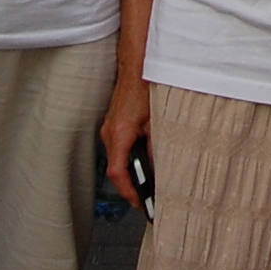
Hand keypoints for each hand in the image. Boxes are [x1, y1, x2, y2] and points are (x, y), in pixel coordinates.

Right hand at [99, 71, 151, 204]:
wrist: (136, 67)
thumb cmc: (145, 88)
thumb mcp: (156, 121)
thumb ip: (157, 146)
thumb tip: (160, 165)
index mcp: (119, 134)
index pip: (118, 173)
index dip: (129, 192)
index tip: (140, 203)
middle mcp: (110, 133)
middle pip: (116, 169)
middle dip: (131, 185)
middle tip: (145, 198)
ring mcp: (109, 128)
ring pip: (117, 158)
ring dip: (130, 170)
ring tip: (146, 182)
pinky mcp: (113, 124)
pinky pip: (118, 147)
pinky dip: (128, 157)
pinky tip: (142, 160)